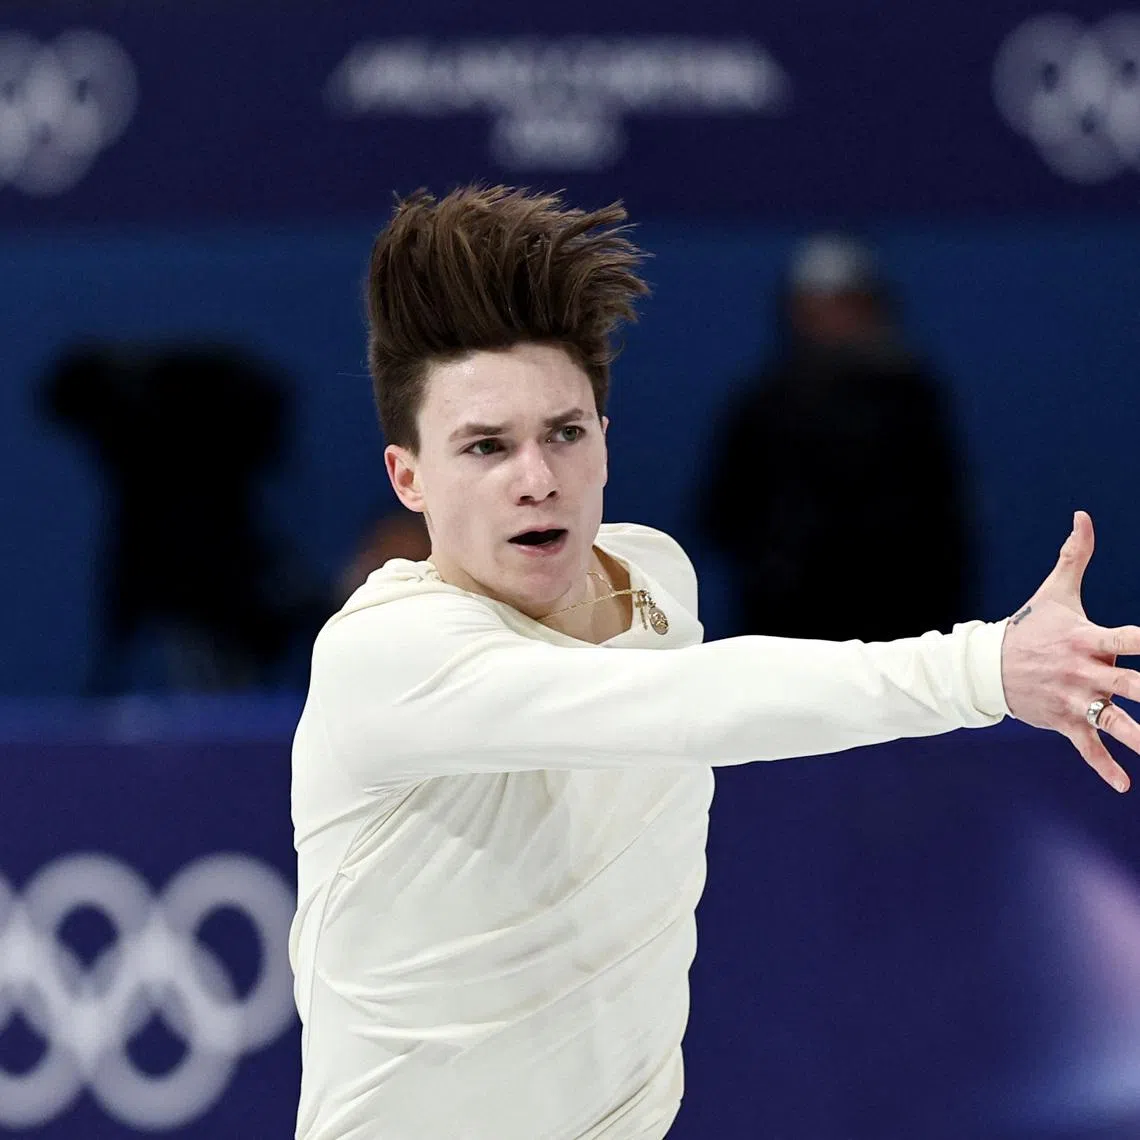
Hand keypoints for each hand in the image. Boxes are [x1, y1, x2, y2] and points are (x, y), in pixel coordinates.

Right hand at [1001, 510, 1139, 792]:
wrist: (987, 666)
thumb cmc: (1031, 626)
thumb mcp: (1055, 591)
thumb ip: (1075, 555)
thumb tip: (1083, 514)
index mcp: (1088, 639)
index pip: (1130, 640)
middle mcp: (1085, 672)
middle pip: (1131, 687)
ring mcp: (1075, 700)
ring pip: (1116, 723)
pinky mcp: (1065, 722)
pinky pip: (1088, 747)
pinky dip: (1103, 766)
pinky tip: (1124, 786)